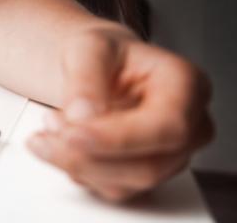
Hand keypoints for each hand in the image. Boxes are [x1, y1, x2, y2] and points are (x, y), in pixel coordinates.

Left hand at [26, 27, 213, 201]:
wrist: (100, 66)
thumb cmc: (105, 53)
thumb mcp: (89, 47)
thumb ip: (86, 78)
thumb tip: (82, 115)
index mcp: (186, 84)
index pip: (167, 126)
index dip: (118, 138)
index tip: (73, 132)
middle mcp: (189, 125)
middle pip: (149, 165)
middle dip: (89, 155)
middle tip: (48, 129)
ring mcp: (170, 155)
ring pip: (128, 183)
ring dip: (78, 164)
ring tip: (48, 131)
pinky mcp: (145, 173)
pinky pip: (113, 188)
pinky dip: (79, 170)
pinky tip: (60, 144)